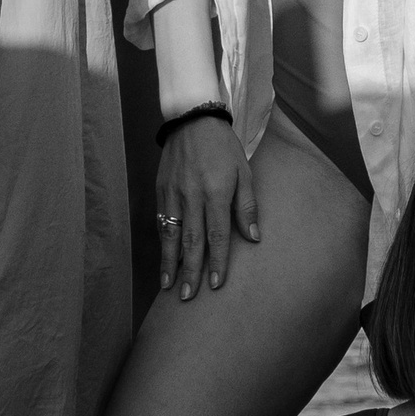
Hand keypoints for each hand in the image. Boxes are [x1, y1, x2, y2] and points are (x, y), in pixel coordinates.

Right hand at [157, 113, 258, 299]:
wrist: (192, 119)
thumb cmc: (223, 148)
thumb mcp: (244, 172)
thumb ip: (247, 206)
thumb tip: (253, 238)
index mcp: (215, 192)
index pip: (216, 235)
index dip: (216, 261)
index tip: (216, 284)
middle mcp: (191, 196)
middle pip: (190, 241)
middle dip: (190, 271)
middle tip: (188, 297)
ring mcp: (172, 194)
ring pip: (170, 235)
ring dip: (169, 263)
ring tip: (168, 287)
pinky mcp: (160, 190)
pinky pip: (161, 222)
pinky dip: (161, 244)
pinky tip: (163, 260)